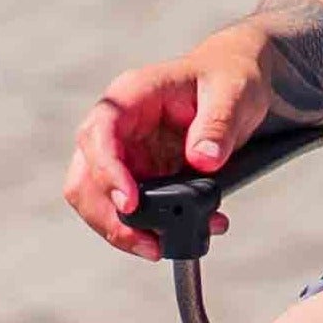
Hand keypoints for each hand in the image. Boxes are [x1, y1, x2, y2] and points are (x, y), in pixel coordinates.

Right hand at [64, 26, 271, 258]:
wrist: (236, 81)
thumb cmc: (229, 76)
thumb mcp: (232, 92)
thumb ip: (217, 124)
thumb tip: (203, 160)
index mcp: (131, 96)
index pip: (99, 135)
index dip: (106, 172)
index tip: (130, 203)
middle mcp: (118, 126)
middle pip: (85, 177)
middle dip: (108, 217)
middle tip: (147, 245)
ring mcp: (125, 153)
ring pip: (100, 201)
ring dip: (126, 231)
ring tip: (165, 247)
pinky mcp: (140, 175)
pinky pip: (132, 210)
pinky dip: (151, 229)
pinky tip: (191, 231)